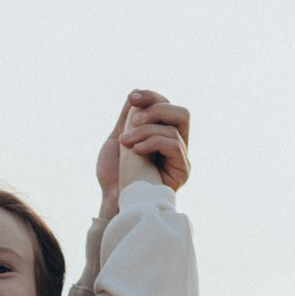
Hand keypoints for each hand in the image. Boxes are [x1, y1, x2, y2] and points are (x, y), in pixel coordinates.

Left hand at [95, 89, 189, 203]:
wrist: (112, 201)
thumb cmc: (114, 174)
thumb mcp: (120, 137)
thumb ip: (131, 117)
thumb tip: (138, 94)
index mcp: (162, 135)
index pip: (167, 106)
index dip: (151, 97)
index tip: (131, 97)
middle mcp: (176, 145)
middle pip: (182, 113)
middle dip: (157, 109)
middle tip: (135, 119)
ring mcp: (181, 158)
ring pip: (175, 127)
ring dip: (146, 130)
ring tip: (126, 142)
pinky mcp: (182, 171)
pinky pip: (174, 143)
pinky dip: (152, 141)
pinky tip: (135, 151)